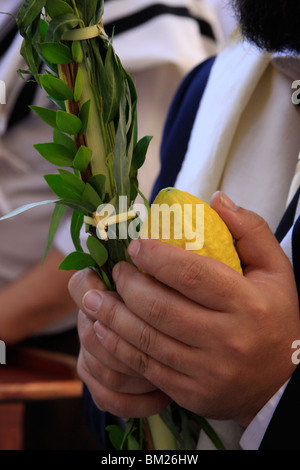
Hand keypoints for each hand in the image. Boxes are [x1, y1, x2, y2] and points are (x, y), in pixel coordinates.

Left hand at [69, 192, 299, 424]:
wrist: (280, 383)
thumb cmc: (276, 317)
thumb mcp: (276, 270)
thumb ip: (251, 231)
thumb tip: (216, 200)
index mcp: (248, 305)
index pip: (192, 275)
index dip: (156, 257)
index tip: (136, 246)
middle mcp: (228, 341)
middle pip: (162, 308)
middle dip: (128, 285)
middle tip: (116, 270)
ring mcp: (208, 372)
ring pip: (147, 340)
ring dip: (112, 316)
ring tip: (92, 298)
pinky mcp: (192, 393)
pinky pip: (146, 369)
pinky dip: (118, 348)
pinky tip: (102, 329)